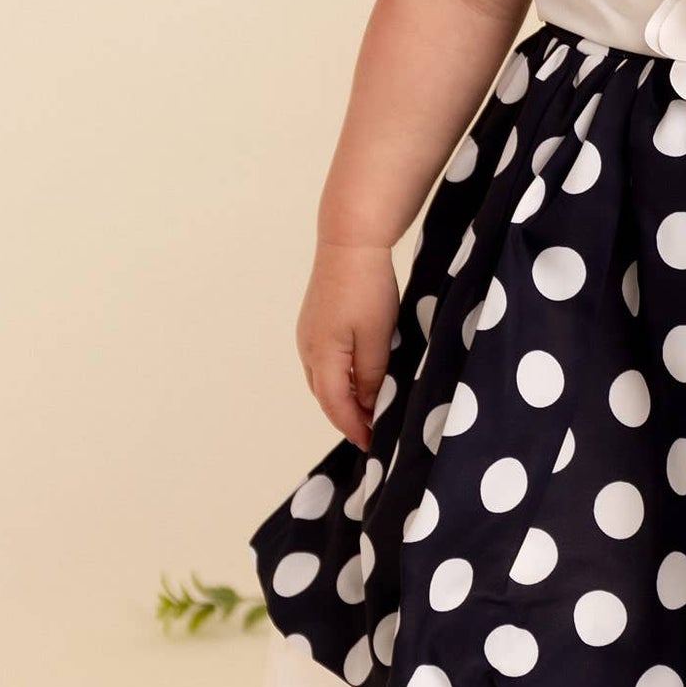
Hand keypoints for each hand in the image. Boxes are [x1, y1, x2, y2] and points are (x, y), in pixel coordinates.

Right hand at [296, 238, 399, 450]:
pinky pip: (325, 362)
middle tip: (373, 433)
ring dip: (344, 398)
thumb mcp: (377, 336)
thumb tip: (368, 404)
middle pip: (326, 397)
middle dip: (348, 418)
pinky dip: (341, 378)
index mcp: (322, 356)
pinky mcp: (315, 323)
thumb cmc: (366, 286)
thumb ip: (371, 374)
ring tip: (369, 410)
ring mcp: (308, 335)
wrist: (350, 242)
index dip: (354, 428)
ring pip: (324, 380)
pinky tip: (359, 378)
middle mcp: (308, 349)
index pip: (336, 406)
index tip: (373, 444)